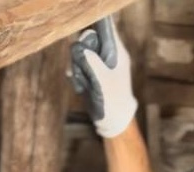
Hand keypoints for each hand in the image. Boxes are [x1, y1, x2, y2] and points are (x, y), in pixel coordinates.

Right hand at [69, 16, 137, 137]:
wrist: (114, 122)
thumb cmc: (114, 101)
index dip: (96, 27)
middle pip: (90, 40)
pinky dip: (76, 74)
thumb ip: (92, 61)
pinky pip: (79, 67)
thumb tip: (80, 46)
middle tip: (82, 65)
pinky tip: (78, 84)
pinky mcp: (91, 75)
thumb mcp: (104, 79)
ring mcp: (99, 66)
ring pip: (81, 54)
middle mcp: (108, 56)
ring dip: (78, 65)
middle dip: (82, 51)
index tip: (86, 35)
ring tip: (83, 80)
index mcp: (117, 53)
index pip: (107, 29)